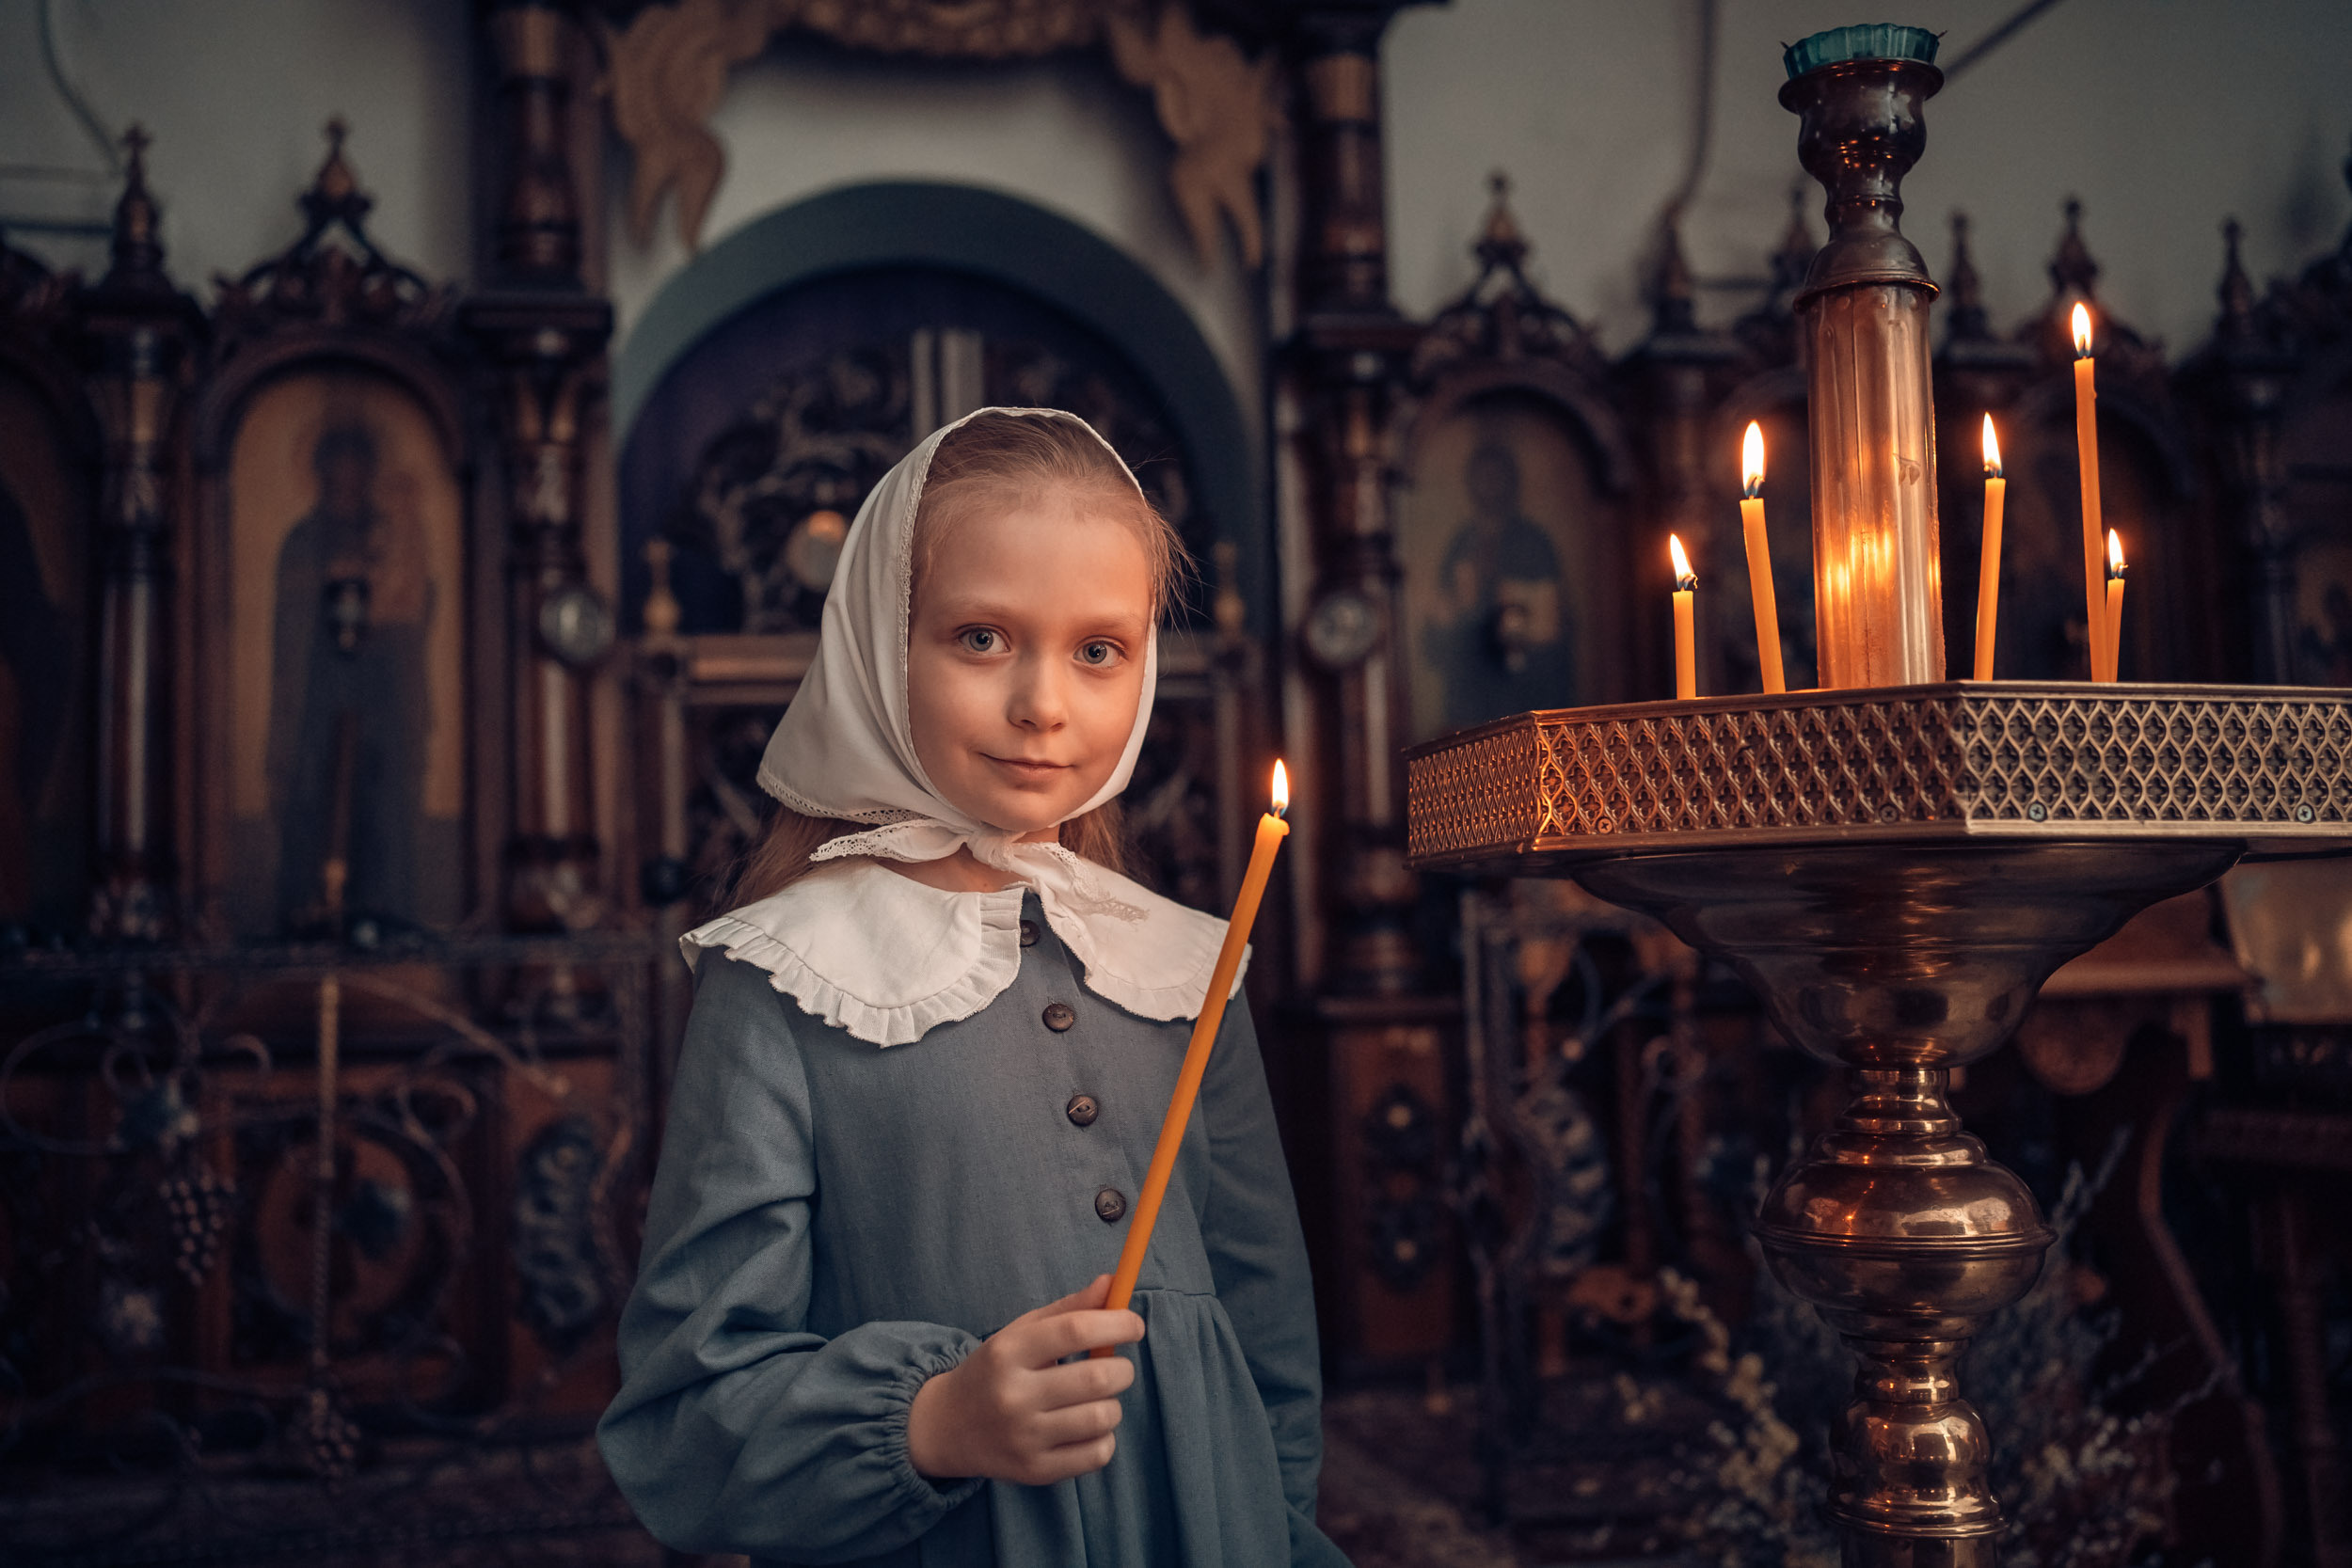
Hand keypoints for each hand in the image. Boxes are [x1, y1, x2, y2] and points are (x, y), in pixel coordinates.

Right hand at [905, 1274, 1144, 1485]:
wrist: (947, 1426)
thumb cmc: (996, 1370)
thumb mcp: (1021, 1332)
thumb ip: (1069, 1309)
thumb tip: (1113, 1283)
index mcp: (1009, 1352)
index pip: (1075, 1330)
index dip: (1116, 1324)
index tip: (1135, 1326)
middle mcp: (1013, 1396)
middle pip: (1096, 1378)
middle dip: (1123, 1369)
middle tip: (1118, 1368)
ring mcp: (1024, 1438)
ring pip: (1102, 1417)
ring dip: (1113, 1405)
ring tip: (1097, 1400)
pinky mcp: (1035, 1471)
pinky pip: (1097, 1455)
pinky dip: (1105, 1439)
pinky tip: (1087, 1428)